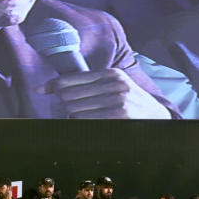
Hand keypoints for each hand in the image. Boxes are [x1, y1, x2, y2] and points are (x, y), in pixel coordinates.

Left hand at [39, 69, 170, 118]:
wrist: (158, 119)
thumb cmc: (129, 102)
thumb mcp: (113, 86)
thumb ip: (84, 85)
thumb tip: (42, 88)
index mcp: (110, 73)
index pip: (69, 78)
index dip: (52, 85)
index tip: (40, 89)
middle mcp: (114, 84)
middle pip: (67, 96)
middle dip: (65, 104)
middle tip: (74, 109)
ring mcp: (117, 100)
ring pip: (73, 110)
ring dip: (74, 117)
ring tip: (87, 117)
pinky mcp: (119, 116)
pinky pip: (84, 121)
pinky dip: (81, 124)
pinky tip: (91, 124)